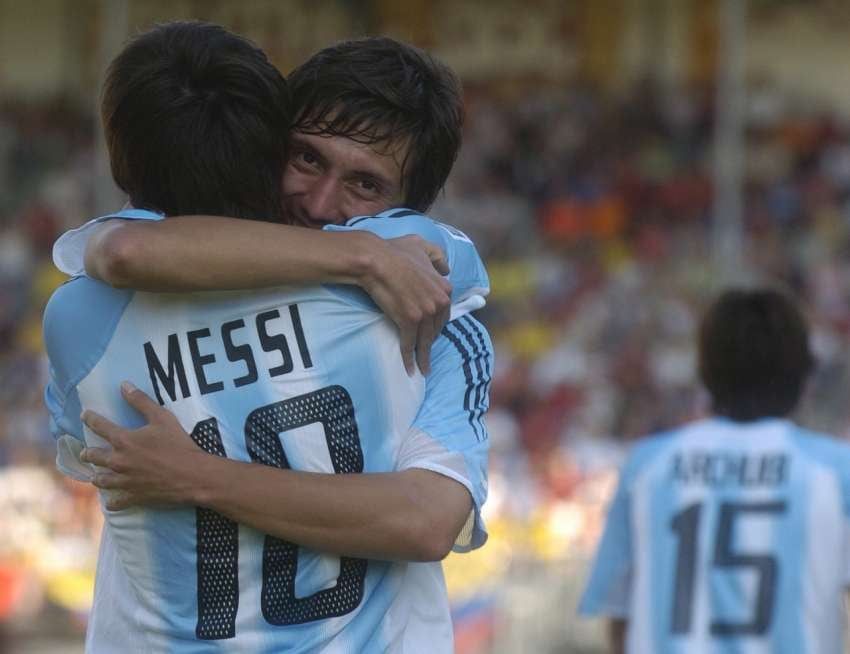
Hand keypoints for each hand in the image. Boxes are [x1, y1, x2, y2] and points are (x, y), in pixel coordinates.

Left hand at [80, 382, 207, 509]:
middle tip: (86, 452)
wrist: (192, 475)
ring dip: (97, 477)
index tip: (84, 415)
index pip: (99, 426)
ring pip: (101, 481)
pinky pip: (116, 502)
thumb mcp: (162, 417)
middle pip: (94, 457)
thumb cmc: (178, 444)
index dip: (90, 419)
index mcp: (124, 441)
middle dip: (88, 453)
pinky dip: (112, 501)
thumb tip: (124, 385)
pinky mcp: (134, 497)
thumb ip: (141, 401)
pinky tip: (111, 501)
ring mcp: (124, 481)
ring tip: (96, 476)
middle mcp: (118, 462)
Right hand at [362, 235, 451, 375]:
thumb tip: (447, 268)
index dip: (437, 324)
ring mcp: (425, 313)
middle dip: (431, 341)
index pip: (444, 313)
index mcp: (445, 287)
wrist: (375, 260)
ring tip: (422, 369)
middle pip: (436, 329)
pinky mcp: (409, 322)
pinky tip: (410, 369)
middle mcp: (439, 301)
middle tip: (425, 352)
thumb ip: (437, 256)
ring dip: (423, 357)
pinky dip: (410, 359)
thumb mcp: (422, 245)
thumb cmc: (395, 251)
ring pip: (425, 341)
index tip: (432, 333)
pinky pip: (410, 344)